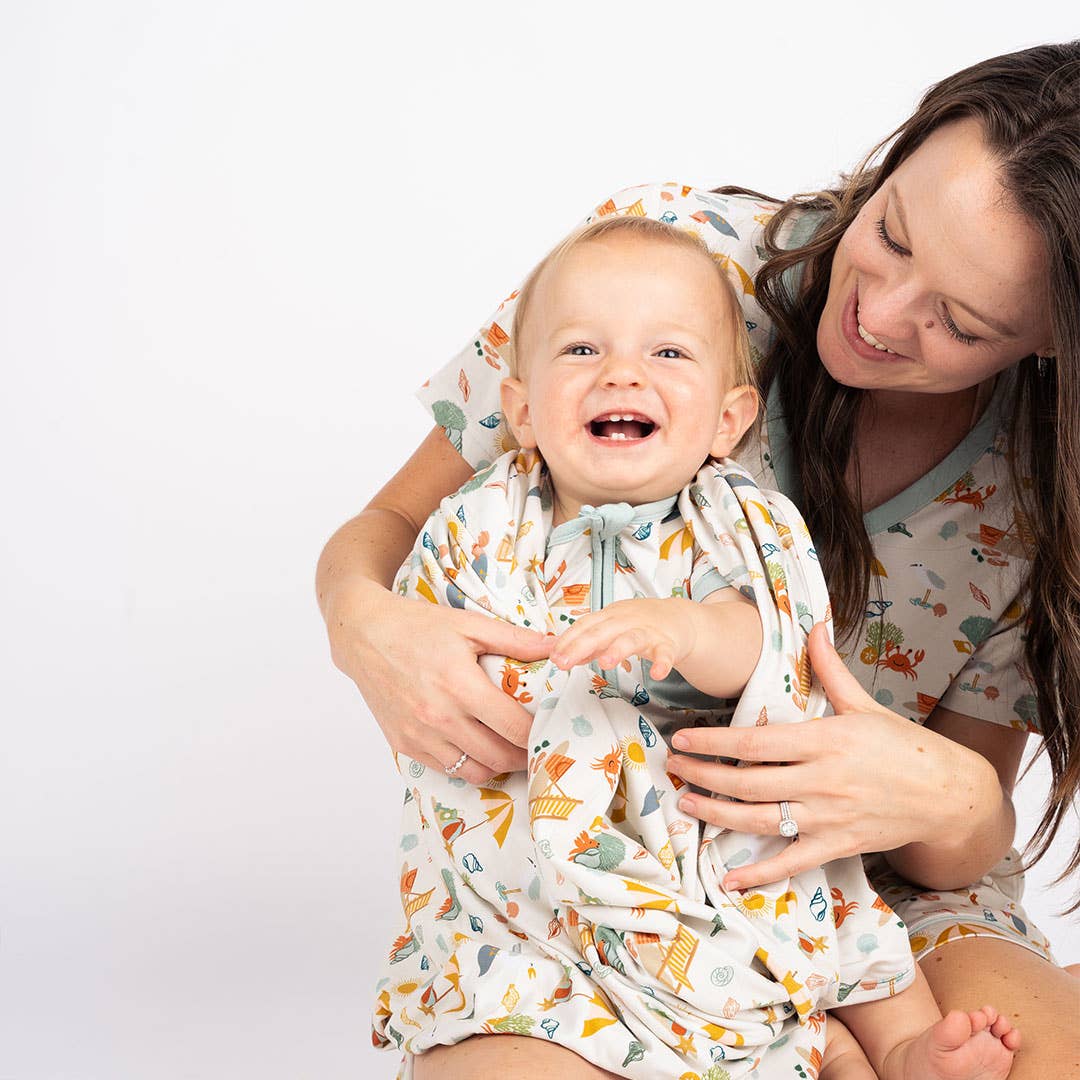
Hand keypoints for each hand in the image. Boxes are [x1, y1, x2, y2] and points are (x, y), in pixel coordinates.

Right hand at [327, 580, 553, 784]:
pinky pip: (447, 769)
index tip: (549, 731)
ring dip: (497, 765)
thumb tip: (556, 647)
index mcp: (460, 685)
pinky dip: (467, 764)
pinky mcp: (404, 744)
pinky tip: (476, 746)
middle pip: (499, 756)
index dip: (539, 735)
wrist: (364, 635)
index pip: (514, 728)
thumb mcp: (469, 624)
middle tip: (536, 745)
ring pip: (474, 771)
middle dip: (524, 755)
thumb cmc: (418, 626)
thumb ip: (516, 640)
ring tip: (508, 749)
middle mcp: (439, 717)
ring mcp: (419, 735)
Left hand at [549, 598, 697, 680]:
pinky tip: (656, 675)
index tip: (553, 657)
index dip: (568, 640)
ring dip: (618, 650)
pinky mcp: (668, 644)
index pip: (584, 625)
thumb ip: (589, 643)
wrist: (679, 618)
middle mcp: (626, 620)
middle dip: (580, 646)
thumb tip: (563, 656)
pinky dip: (662, 663)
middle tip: (562, 663)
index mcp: (610, 616)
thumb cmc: (640, 624)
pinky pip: (665, 654)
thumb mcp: (612, 628)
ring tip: (605, 664)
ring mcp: (648, 631)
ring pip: (631, 639)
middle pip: (601, 632)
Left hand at [665, 622, 996, 890]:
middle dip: (704, 777)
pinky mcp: (837, 845)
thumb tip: (813, 626)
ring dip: (717, 815)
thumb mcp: (864, 703)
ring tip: (686, 804)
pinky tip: (728, 880)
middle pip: (748, 782)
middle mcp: (822, 780)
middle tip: (674, 769)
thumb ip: (830, 669)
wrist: (948, 793)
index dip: (714, 742)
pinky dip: (758, 874)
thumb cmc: (903, 745)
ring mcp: (828, 817)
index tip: (684, 739)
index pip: (755, 742)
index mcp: (825, 741)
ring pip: (760, 820)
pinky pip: (791, 862)